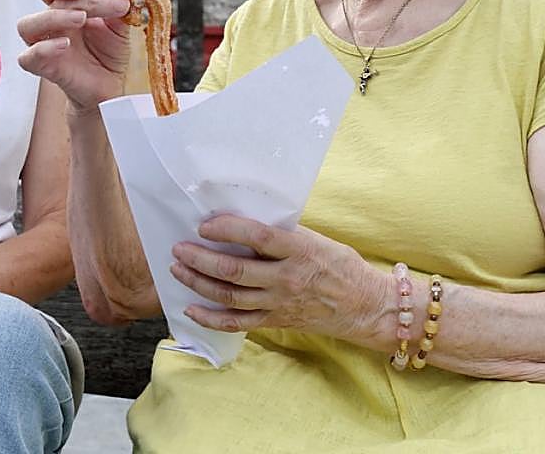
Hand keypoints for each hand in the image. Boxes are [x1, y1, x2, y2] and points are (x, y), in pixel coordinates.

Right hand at [17, 0, 133, 114]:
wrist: (110, 86)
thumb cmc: (110, 52)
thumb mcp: (120, 27)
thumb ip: (120, 10)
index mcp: (67, 7)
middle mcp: (52, 23)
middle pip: (44, 2)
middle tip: (87, 8)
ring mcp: (45, 45)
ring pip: (27, 26)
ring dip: (52, 18)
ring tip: (80, 20)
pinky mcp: (45, 68)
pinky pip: (29, 57)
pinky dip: (44, 48)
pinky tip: (65, 45)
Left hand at [169, 214, 390, 343]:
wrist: (366, 306)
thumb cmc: (341, 266)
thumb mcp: (316, 240)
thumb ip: (284, 234)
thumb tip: (245, 221)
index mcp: (299, 250)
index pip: (257, 236)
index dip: (227, 229)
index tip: (205, 224)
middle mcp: (286, 278)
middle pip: (234, 270)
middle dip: (200, 258)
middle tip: (179, 247)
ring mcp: (279, 302)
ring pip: (229, 296)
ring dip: (198, 282)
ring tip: (179, 269)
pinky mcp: (275, 321)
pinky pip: (236, 323)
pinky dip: (210, 317)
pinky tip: (191, 308)